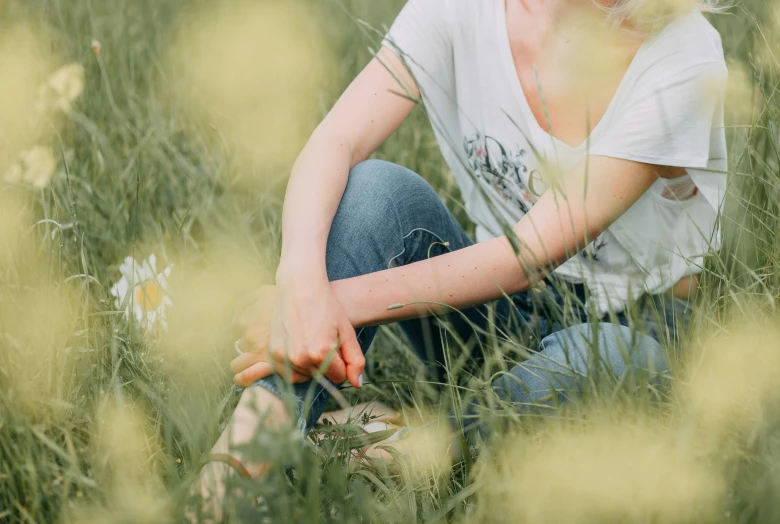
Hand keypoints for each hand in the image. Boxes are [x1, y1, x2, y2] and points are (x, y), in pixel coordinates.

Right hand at [231, 275, 364, 388]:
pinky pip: (288, 371)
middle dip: (325, 364)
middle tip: (323, 339)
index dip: (341, 363)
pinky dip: (295, 364)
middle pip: (320, 377)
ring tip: (311, 340)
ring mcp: (284, 356)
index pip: (339, 377)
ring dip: (310, 365)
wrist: (299, 286)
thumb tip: (357, 384)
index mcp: (321, 353)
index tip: (336, 346)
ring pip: (304, 375)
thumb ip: (355, 360)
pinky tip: (300, 345)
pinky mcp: (273, 353)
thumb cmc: (326, 306)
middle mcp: (300, 358)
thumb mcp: (346, 332)